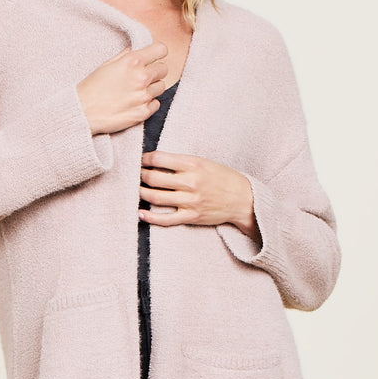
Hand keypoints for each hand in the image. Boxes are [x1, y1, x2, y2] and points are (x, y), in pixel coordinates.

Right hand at [76, 41, 169, 135]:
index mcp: (132, 62)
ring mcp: (143, 97)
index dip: (158, 53)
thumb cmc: (92, 87)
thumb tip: (137, 48)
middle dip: (155, 71)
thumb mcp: (107, 64)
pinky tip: (135, 102)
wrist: (82, 112)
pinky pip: (156, 104)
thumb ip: (126, 55)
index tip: (154, 57)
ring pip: (161, 87)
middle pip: (164, 69)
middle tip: (142, 76)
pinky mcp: (143, 113)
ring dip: (152, 88)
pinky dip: (149, 103)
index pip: (161, 50)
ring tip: (136, 91)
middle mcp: (141, 78)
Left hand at [139, 151, 257, 235]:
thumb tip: (155, 162)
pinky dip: (149, 217)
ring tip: (136, 190)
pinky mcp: (191, 217)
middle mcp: (190, 182)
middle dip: (139, 176)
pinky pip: (165, 219)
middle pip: (153, 178)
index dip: (144, 159)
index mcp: (193, 164)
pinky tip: (140, 213)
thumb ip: (181, 162)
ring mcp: (190, 201)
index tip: (140, 160)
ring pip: (155, 197)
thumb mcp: (204, 162)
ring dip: (140, 193)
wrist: (242, 199)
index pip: (159, 159)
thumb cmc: (222, 178)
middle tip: (135, 175)